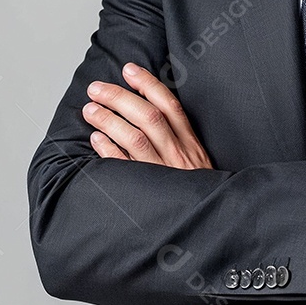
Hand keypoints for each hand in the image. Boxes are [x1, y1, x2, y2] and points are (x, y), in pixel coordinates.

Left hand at [83, 63, 212, 304]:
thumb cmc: (202, 199)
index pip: (170, 106)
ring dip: (109, 121)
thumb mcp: (198, 166)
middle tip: (97, 88)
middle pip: (148, 118)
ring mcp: (165, 176)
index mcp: (193, 146)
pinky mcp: (152, 196)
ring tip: (90, 110)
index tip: (129, 69)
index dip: (148, 84)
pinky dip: (109, 152)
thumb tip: (153, 113)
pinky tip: (95, 140)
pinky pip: (126, 170)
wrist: (215, 235)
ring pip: (135, 139)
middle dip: (120, 98)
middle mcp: (180, 157)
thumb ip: (180, 142)